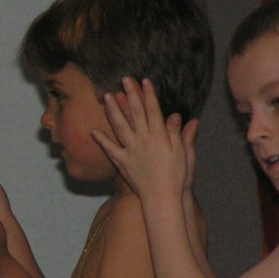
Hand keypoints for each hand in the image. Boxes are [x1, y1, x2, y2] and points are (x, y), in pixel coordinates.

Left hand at [93, 77, 192, 200]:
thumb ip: (180, 134)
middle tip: (124, 80)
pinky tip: (94, 131)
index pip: (153, 110)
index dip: (148, 94)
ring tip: (107, 96)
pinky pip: (110, 149)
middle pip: (135, 113)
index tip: (144, 81)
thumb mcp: (184, 153)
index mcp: (159, 136)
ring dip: (113, 110)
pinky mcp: (122, 162)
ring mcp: (130, 150)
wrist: (163, 197)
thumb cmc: (177, 176)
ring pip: (120, 126)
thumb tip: (178, 115)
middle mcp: (142, 140)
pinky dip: (102, 140)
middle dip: (130, 95)